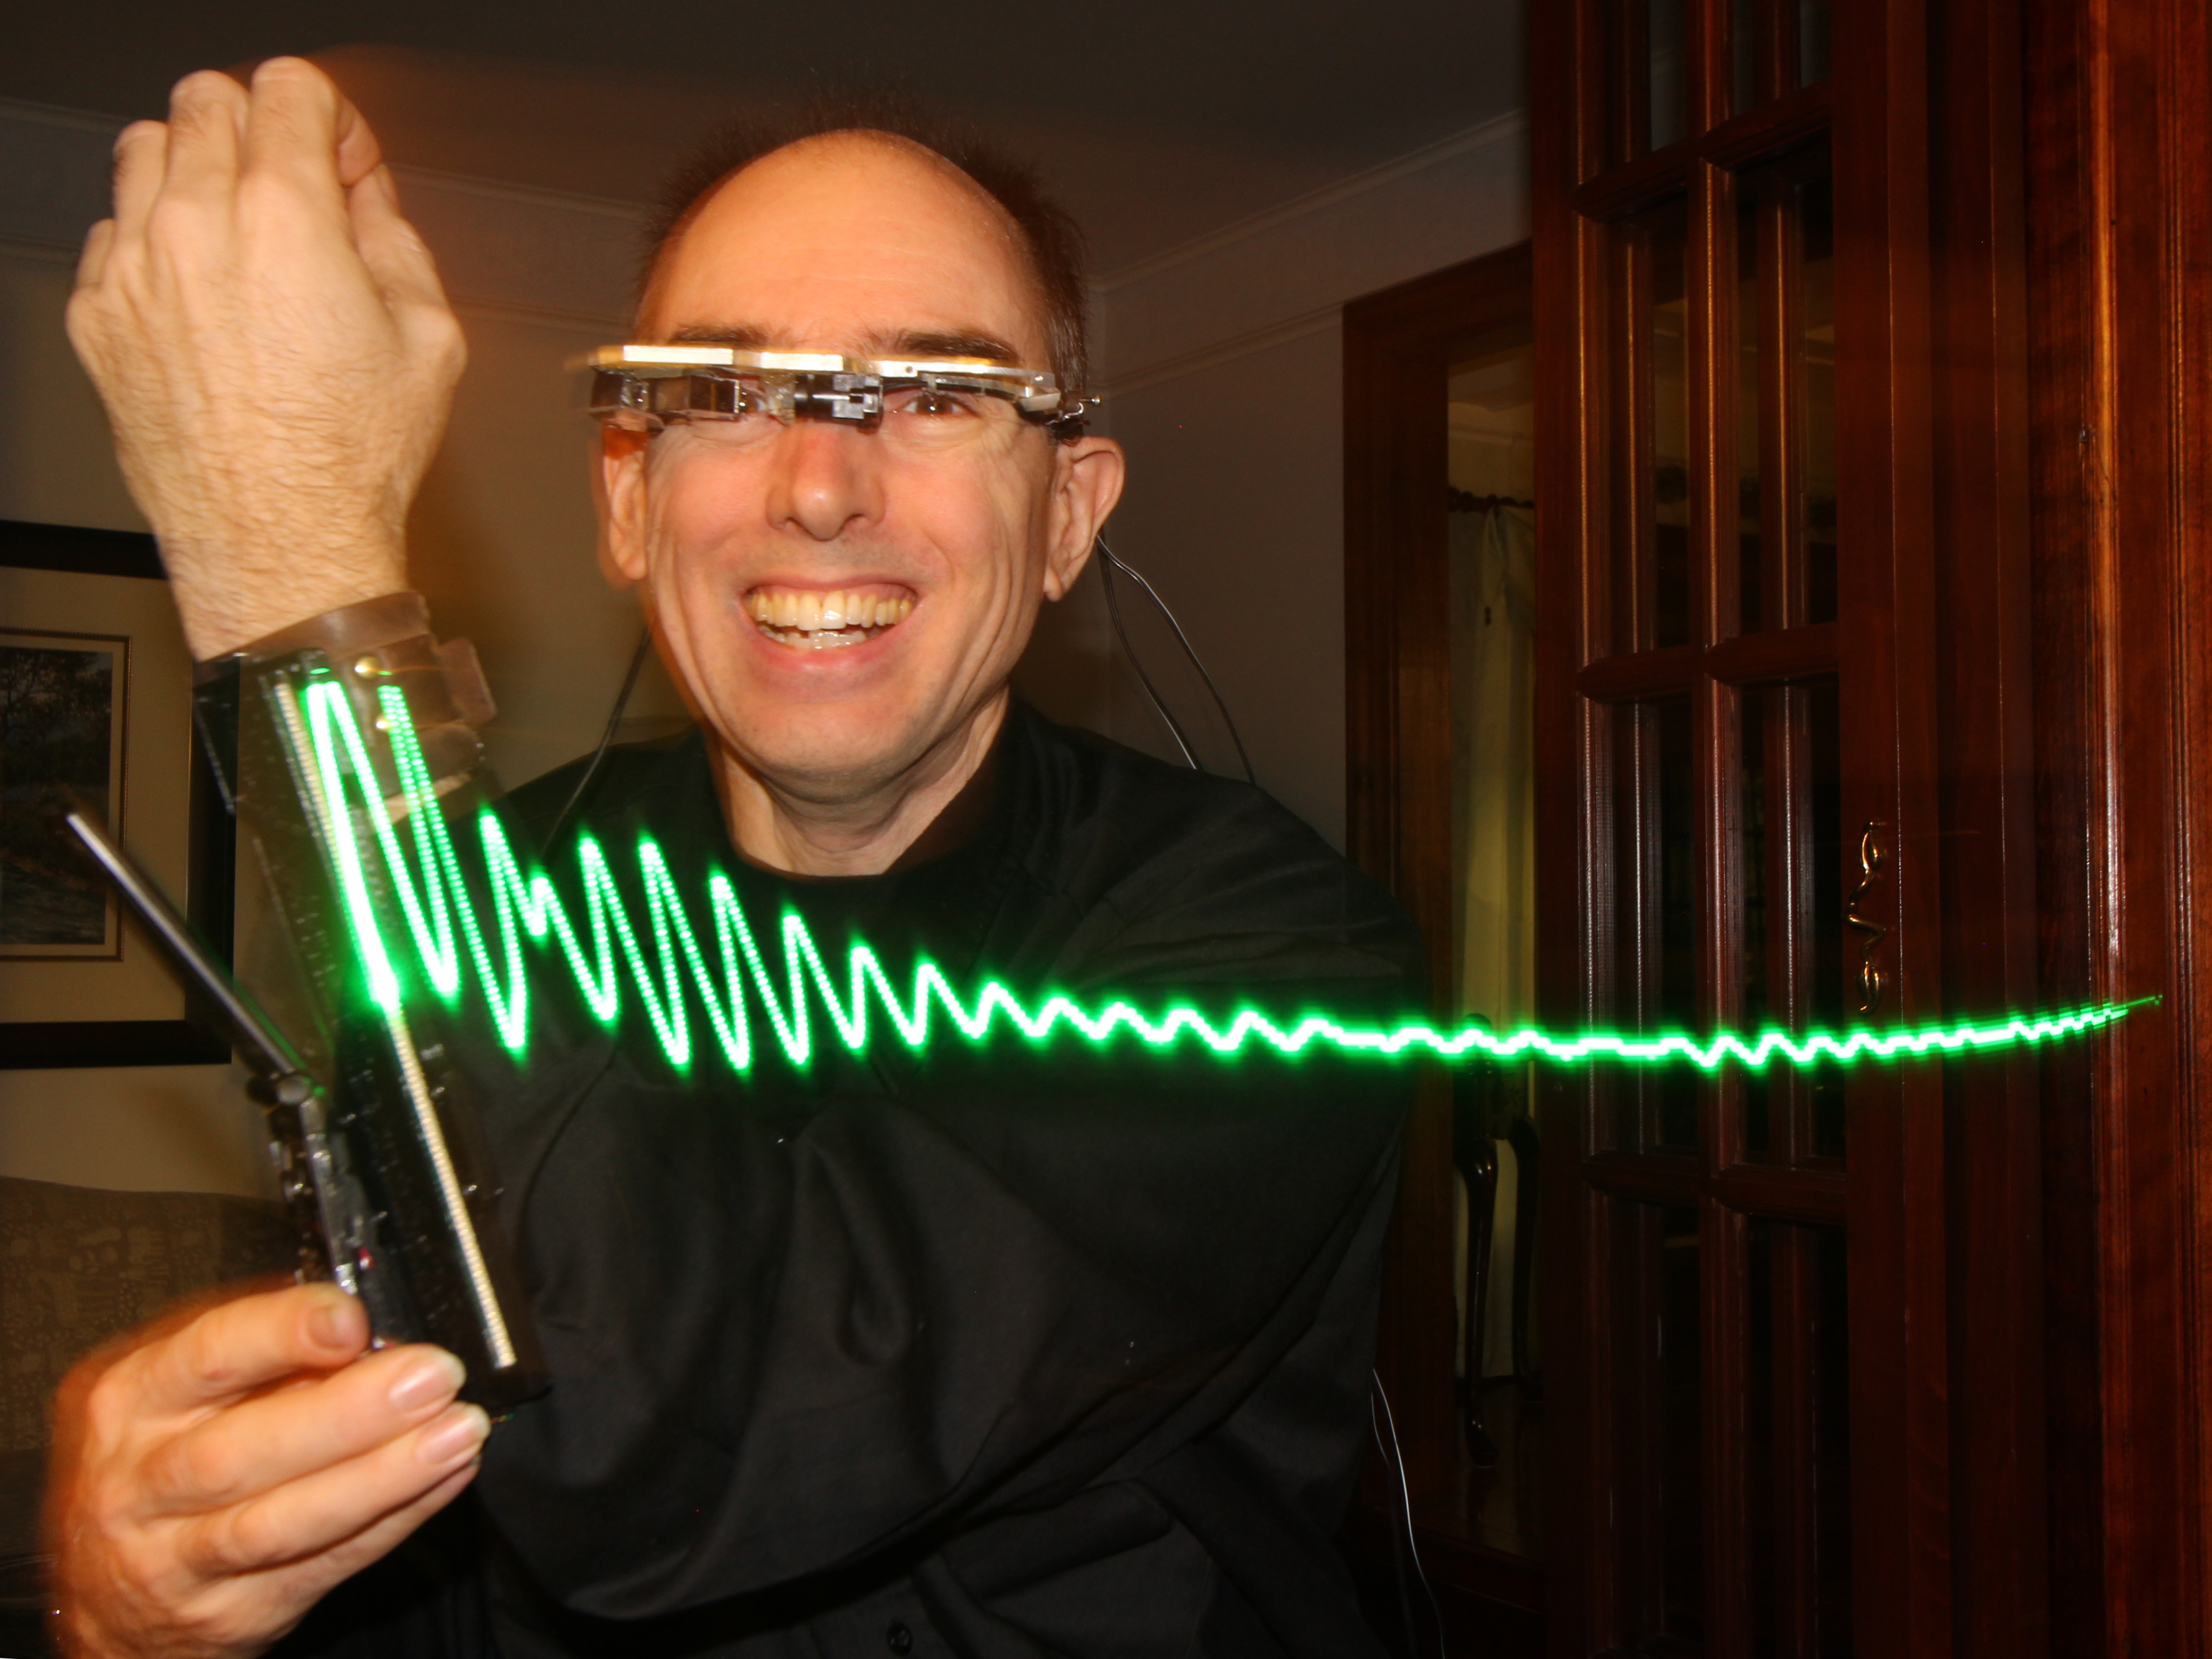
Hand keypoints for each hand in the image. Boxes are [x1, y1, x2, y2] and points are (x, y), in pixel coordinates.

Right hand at [48, 1282, 488, 1658]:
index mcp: (132, 1400)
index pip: (207, 1357)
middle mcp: (141, 1483)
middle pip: (241, 1451)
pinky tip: (446, 1478)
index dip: (283, 1334)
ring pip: (284, 1522)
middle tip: (431, 1378)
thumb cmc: (161, 1460)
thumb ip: (263, 1355)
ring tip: (458, 1432)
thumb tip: (364, 1329)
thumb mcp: (181, 1391)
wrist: (107, 1589)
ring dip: (385, 1475)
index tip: (353, 1319)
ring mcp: (178, 1560)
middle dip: (349, 1413)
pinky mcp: (228, 1614)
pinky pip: (325, 1565)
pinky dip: (394, 1520)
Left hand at [66, 58, 465, 658]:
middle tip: (294, 189)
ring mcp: (134, 270)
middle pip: (207, 99)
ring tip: (237, 232)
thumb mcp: (429, 337)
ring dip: (196, 169)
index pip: (290, 87)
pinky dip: (156, 241)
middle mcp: (197, 229)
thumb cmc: (352, 459)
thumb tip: (365, 194)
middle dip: (260, 130)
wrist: (281, 544)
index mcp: (289, 220)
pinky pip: (113, 233)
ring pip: (144, 148)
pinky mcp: (97, 316)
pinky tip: (202, 295)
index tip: (343, 163)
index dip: (330, 118)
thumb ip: (394, 238)